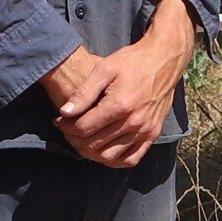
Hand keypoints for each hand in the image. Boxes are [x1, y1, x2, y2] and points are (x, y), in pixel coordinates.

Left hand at [47, 0, 195, 168]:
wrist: (163, 60)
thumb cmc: (131, 61)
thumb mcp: (104, 69)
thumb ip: (84, 93)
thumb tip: (64, 112)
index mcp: (119, 105)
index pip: (83, 128)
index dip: (66, 126)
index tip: (58, 120)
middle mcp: (133, 122)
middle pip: (94, 144)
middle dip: (74, 140)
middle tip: (67, 130)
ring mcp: (145, 131)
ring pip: (110, 156)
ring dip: (91, 152)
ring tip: (82, 140)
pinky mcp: (153, 134)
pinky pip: (131, 159)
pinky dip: (114, 160)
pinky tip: (103, 150)